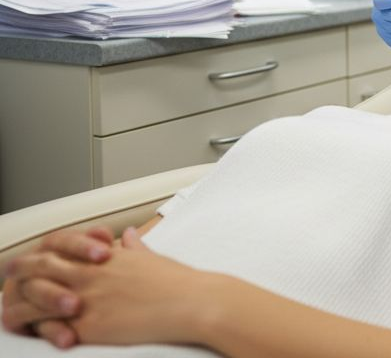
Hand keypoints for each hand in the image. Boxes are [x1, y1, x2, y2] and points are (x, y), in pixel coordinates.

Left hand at [7, 227, 211, 346]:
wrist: (193, 303)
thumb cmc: (179, 282)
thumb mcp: (153, 258)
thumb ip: (135, 247)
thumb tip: (129, 235)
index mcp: (105, 256)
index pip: (60, 248)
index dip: (40, 255)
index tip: (30, 263)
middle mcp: (90, 273)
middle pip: (38, 267)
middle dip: (18, 275)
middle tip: (8, 283)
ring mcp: (87, 298)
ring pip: (35, 299)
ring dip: (18, 308)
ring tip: (10, 316)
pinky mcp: (90, 324)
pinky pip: (51, 328)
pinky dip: (38, 331)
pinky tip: (34, 335)